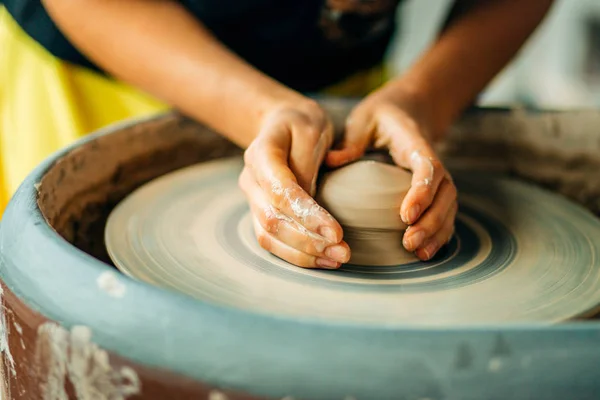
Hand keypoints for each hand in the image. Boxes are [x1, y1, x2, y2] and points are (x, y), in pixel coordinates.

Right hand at [239, 100, 350, 268]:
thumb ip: (308, 164)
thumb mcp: (311, 129)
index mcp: (260, 154)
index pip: (280, 192)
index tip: (337, 232)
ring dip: (304, 254)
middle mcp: (250, 180)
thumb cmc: (301, 123)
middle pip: (272, 220)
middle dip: (309, 241)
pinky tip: (324, 259)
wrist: (281, 123)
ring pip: (269, 237)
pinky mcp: (261, 213)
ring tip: (338, 258)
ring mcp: (252, 199)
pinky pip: (273, 242)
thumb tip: (310, 201)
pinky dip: (297, 255)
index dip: (307, 215)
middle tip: (344, 251)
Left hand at [326, 86, 456, 260]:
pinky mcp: (435, 189)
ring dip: (437, 231)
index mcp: (415, 143)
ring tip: (419, 254)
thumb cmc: (382, 115)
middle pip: (444, 193)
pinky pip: (445, 212)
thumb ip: (351, 140)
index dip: (421, 192)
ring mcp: (438, 177)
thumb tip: (332, 160)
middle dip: (431, 221)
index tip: (406, 215)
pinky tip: (426, 252)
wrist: (409, 109)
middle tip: (408, 243)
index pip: (427, 167)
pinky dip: (440, 233)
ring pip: (449, 206)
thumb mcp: (363, 119)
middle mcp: (432, 161)